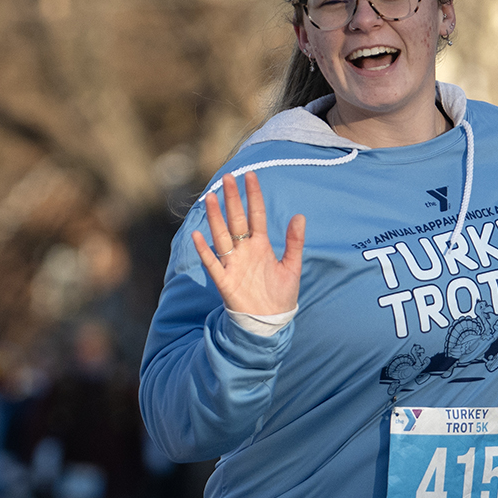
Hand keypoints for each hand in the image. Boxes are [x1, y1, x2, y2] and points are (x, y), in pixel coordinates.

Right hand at [191, 171, 305, 316]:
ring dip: (216, 218)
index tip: (250, 176)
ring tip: (211, 198)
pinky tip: (197, 236)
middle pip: (236, 220)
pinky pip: (212, 263)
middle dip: (232, 200)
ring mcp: (233, 264)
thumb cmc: (281, 295)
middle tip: (228, 178)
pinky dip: (204, 251)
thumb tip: (300, 216)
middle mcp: (244, 251)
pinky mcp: (225, 281)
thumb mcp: (292, 266)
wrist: (270, 322)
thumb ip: (295, 242)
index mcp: (260, 245)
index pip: (256, 215)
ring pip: (222, 236)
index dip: (253, 196)